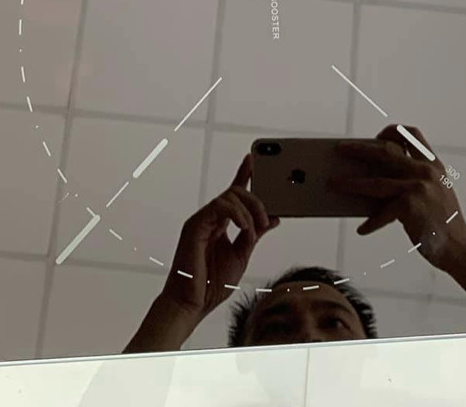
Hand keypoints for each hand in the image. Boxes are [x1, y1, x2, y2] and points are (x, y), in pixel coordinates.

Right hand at [160, 153, 278, 321]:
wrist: (192, 305)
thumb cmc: (211, 285)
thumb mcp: (242, 256)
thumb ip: (254, 235)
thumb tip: (273, 218)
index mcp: (219, 225)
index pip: (233, 195)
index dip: (243, 175)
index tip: (253, 160)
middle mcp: (209, 219)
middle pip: (235, 192)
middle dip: (256, 200)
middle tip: (267, 218)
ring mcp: (201, 221)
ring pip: (229, 196)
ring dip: (250, 209)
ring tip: (256, 228)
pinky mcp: (194, 226)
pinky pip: (219, 207)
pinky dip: (237, 214)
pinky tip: (245, 227)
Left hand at [331, 124, 465, 268]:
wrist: (459, 248)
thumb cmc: (443, 224)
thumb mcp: (434, 193)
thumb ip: (414, 180)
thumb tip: (375, 177)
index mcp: (433, 165)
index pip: (412, 134)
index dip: (391, 132)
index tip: (376, 136)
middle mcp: (426, 171)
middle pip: (385, 151)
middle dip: (359, 148)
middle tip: (340, 148)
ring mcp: (418, 187)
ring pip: (375, 181)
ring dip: (351, 183)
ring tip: (334, 184)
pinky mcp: (410, 206)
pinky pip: (381, 212)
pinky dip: (371, 222)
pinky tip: (362, 230)